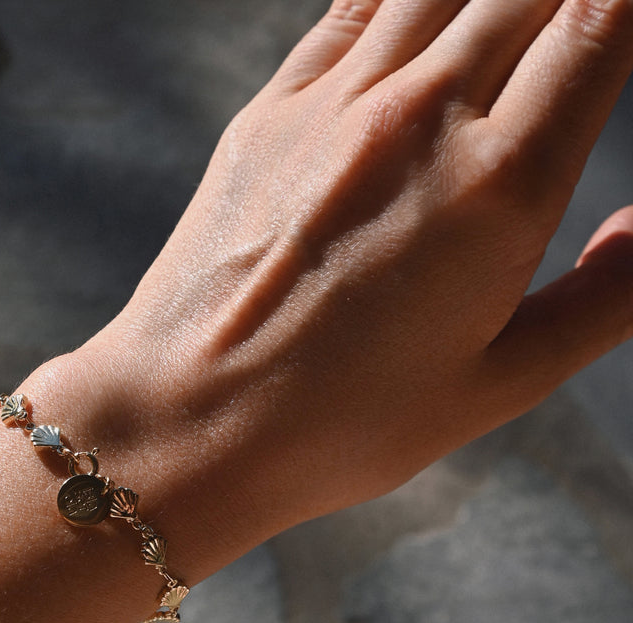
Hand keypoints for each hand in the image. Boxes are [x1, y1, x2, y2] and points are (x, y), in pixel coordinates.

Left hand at [37, 0, 632, 574]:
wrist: (189, 421)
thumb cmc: (341, 425)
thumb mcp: (499, 384)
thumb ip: (608, 300)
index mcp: (499, 184)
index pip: (601, 17)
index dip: (622, 7)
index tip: (619, 31)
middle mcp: (419, 117)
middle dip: (568, 2)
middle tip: (571, 38)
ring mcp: (333, 106)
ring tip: (500, 31)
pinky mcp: (268, 112)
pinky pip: (355, 6)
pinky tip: (418, 20)